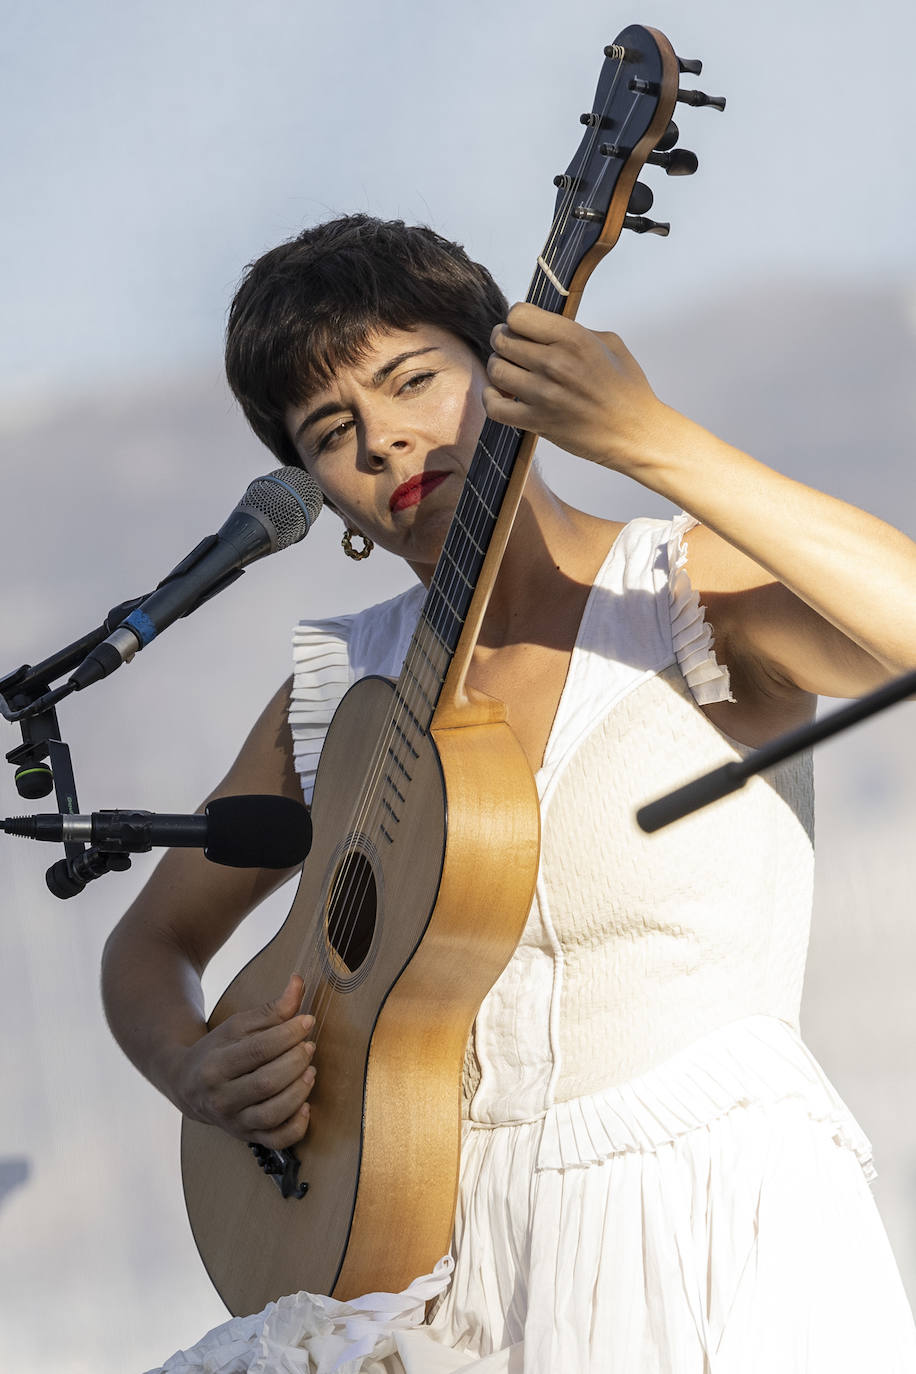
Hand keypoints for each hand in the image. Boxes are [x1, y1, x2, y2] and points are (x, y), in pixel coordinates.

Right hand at [175, 974, 315, 1148]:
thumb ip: (271, 1008)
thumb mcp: (238, 1026)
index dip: (287, 1034)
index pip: (258, 1050)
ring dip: (299, 1091)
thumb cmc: (218, 1050)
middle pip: (267, 1082)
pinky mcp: (247, 1137)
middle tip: (309, 1046)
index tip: (307, 1021)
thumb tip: (298, 982)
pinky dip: (296, 1127)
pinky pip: (276, 1141)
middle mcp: (221, 1098)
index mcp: (214, 1066)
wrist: (188, 1085)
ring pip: (273, 1114)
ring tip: (311, 1071)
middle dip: (295, 1062)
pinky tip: (307, 1106)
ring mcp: (234, 1122)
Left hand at [483, 302, 667, 473]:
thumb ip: (575, 330)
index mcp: (574, 338)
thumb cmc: (627, 389)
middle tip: (511, 347)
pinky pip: (495, 407)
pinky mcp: (537, 422)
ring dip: (497, 367)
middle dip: (503, 340)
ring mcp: (543, 394)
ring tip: (509, 371)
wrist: (635, 433)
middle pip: (503, 340)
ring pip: (496, 370)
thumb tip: (545, 326)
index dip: (515, 319)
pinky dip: (490, 398)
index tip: (522, 327)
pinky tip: (500, 395)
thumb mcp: (609, 344)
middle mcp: (555, 363)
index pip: (519, 315)